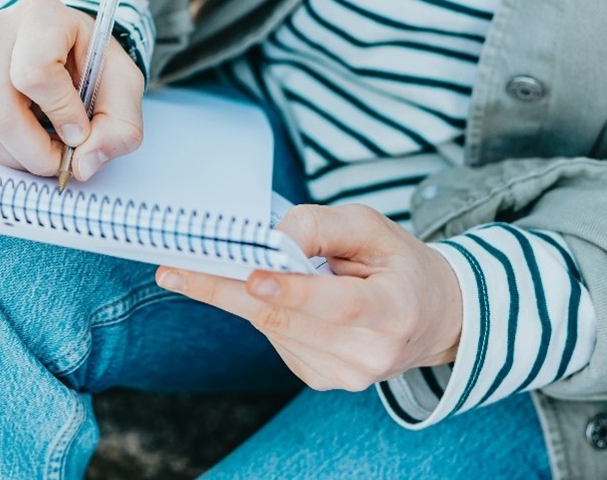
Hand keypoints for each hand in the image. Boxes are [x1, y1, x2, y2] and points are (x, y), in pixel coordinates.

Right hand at [0, 0, 143, 180]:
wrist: (63, 41)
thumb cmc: (92, 60)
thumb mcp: (124, 86)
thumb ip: (121, 127)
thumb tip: (83, 166)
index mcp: (43, 14)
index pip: (35, 74)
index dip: (60, 113)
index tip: (80, 130)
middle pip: (1, 112)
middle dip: (36, 153)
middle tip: (63, 160)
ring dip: (19, 156)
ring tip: (47, 149)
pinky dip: (3, 148)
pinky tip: (28, 135)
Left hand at [156, 204, 462, 391]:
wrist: (431, 317)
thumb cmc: (397, 264)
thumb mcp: (372, 227)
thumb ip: (323, 226)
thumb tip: (273, 237)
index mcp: (395, 310)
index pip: (340, 306)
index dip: (294, 292)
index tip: (253, 276)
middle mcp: (371, 352)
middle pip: (287, 320)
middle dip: (225, 290)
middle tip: (174, 270)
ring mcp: (346, 374)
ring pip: (272, 329)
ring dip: (237, 294)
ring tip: (213, 263)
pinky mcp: (321, 380)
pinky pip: (275, 338)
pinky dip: (262, 310)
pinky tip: (271, 291)